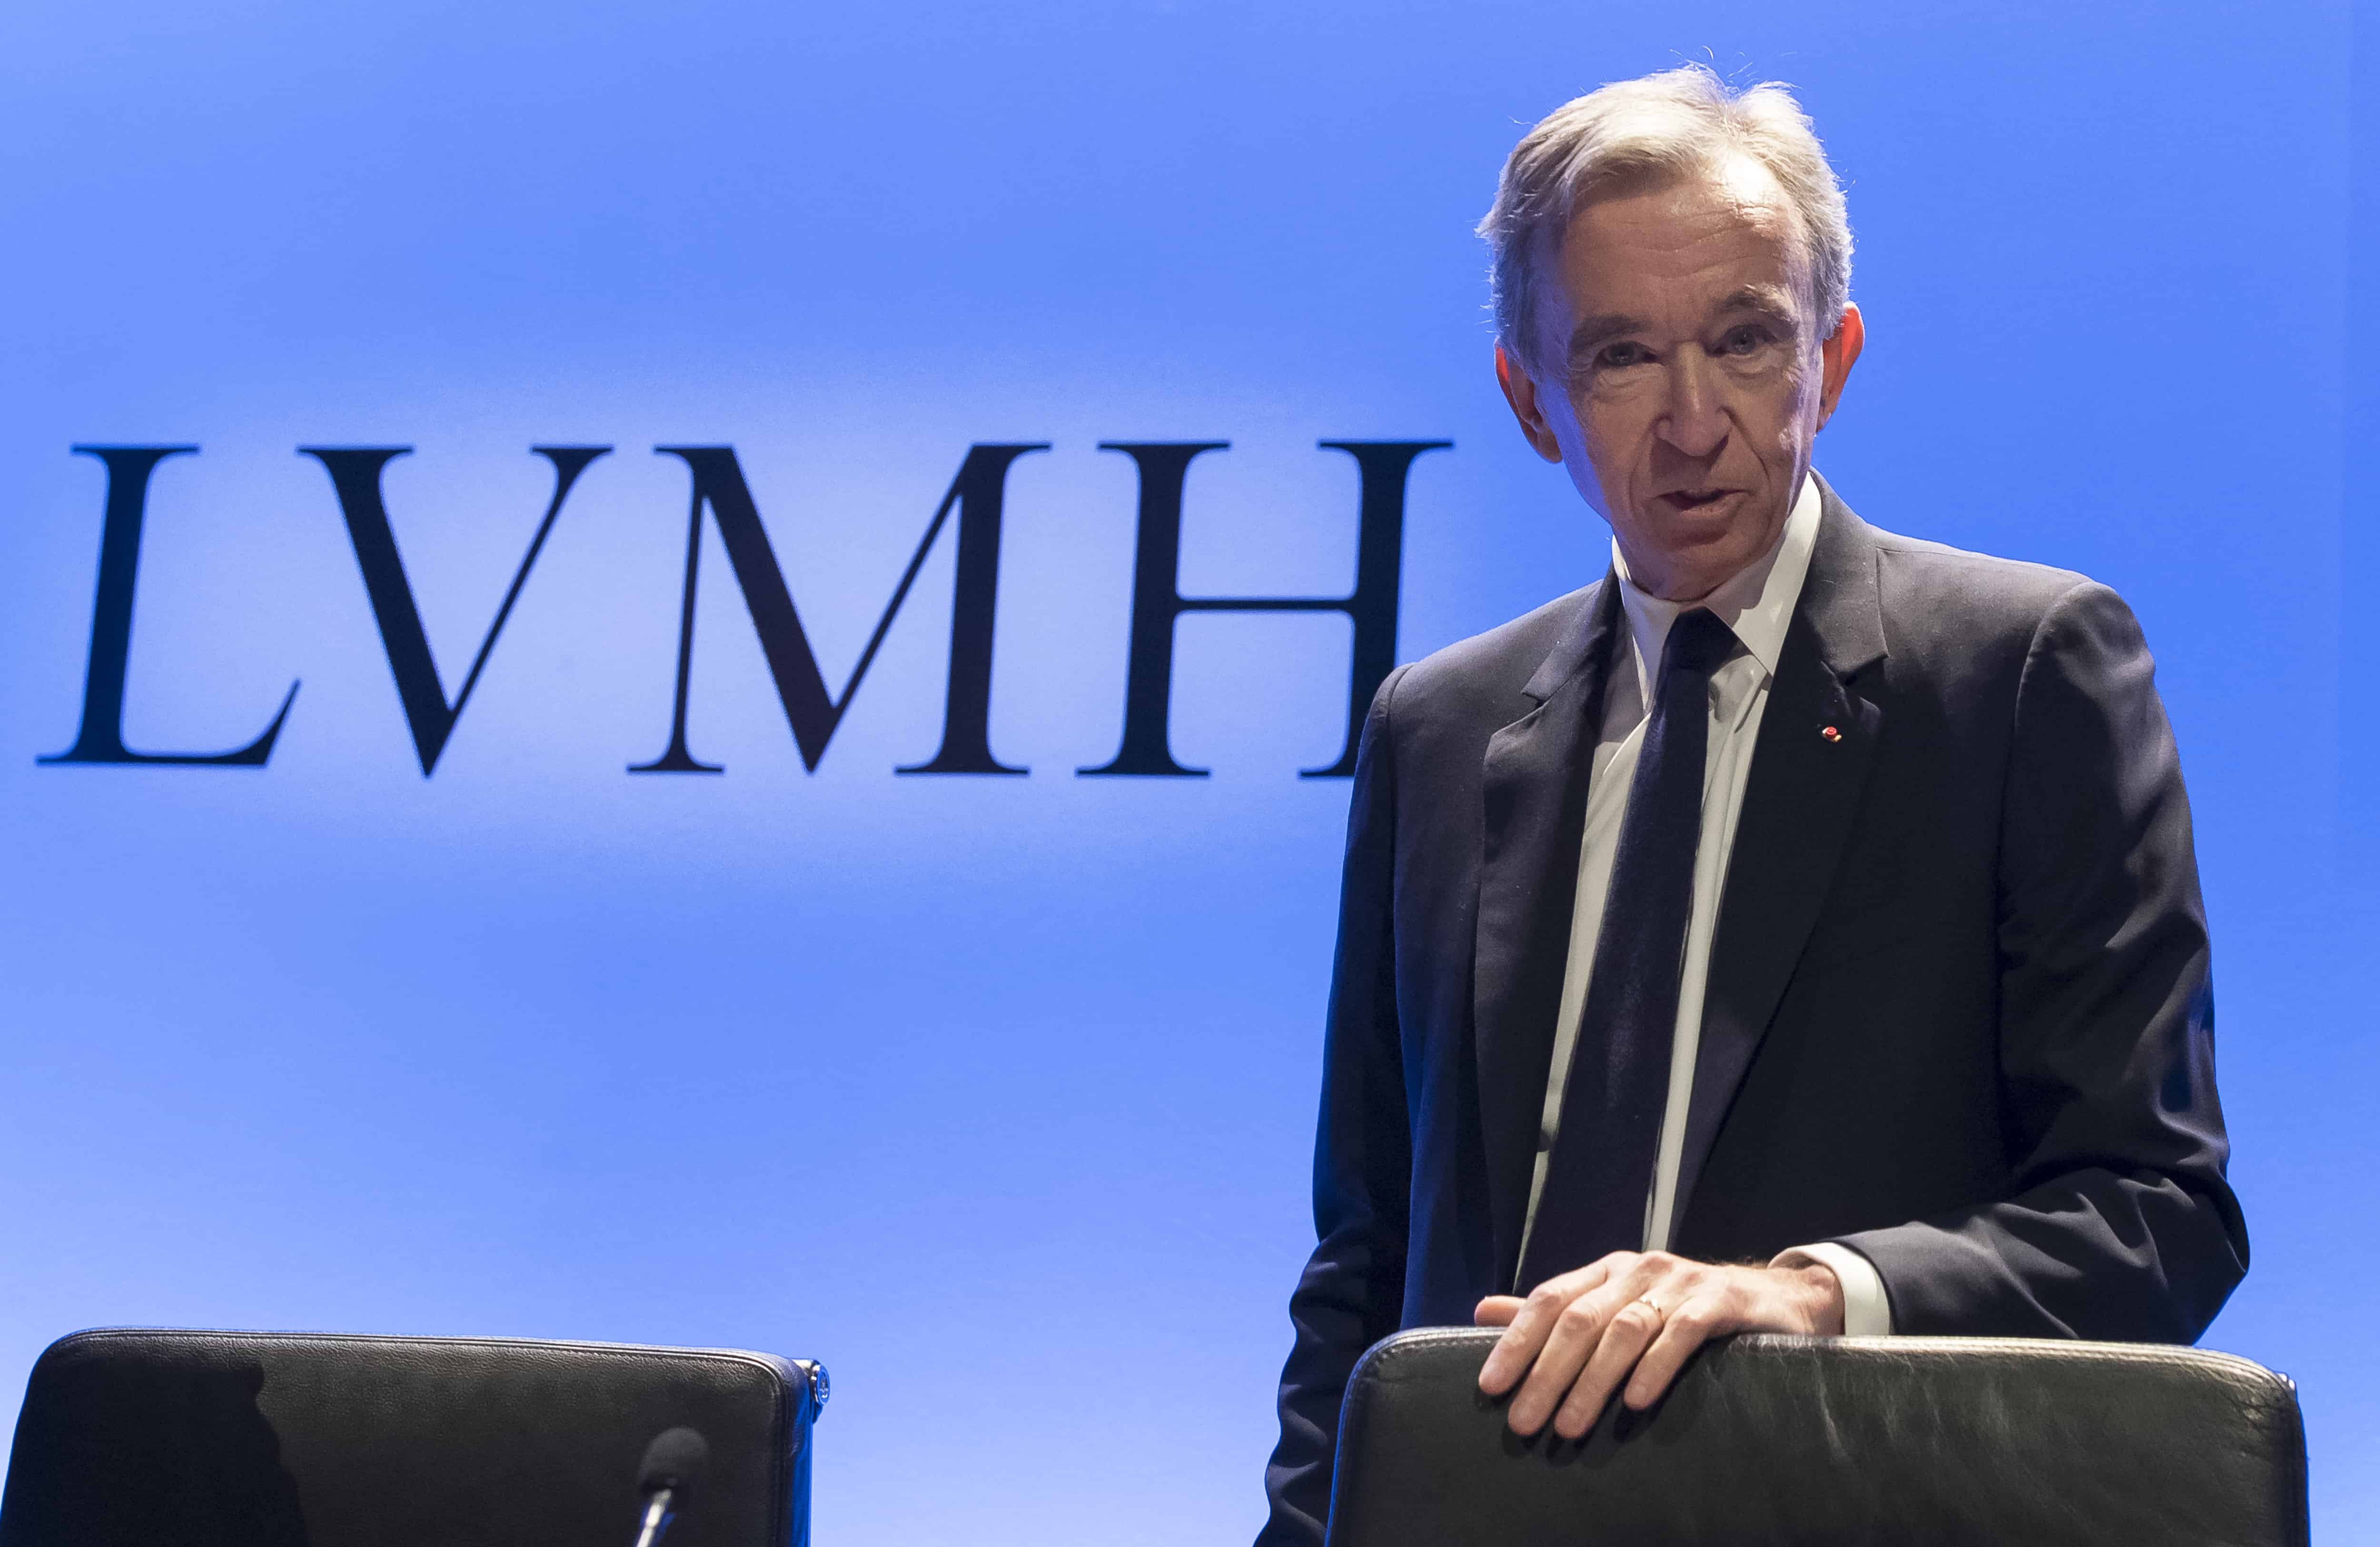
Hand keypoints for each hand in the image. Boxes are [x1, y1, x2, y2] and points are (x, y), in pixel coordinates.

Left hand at [1473, 1250, 1843, 1437]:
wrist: (1773, 1299)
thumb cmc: (1682, 1308)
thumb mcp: (1616, 1305)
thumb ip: (1554, 1311)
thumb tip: (1483, 1311)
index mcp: (1606, 1272)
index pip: (1549, 1300)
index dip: (1516, 1340)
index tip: (1489, 1386)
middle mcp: (1637, 1270)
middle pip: (1580, 1319)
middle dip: (1547, 1372)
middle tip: (1524, 1421)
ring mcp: (1679, 1281)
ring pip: (1624, 1328)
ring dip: (1593, 1381)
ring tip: (1570, 1425)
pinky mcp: (1720, 1300)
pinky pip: (1682, 1331)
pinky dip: (1655, 1366)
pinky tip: (1636, 1401)